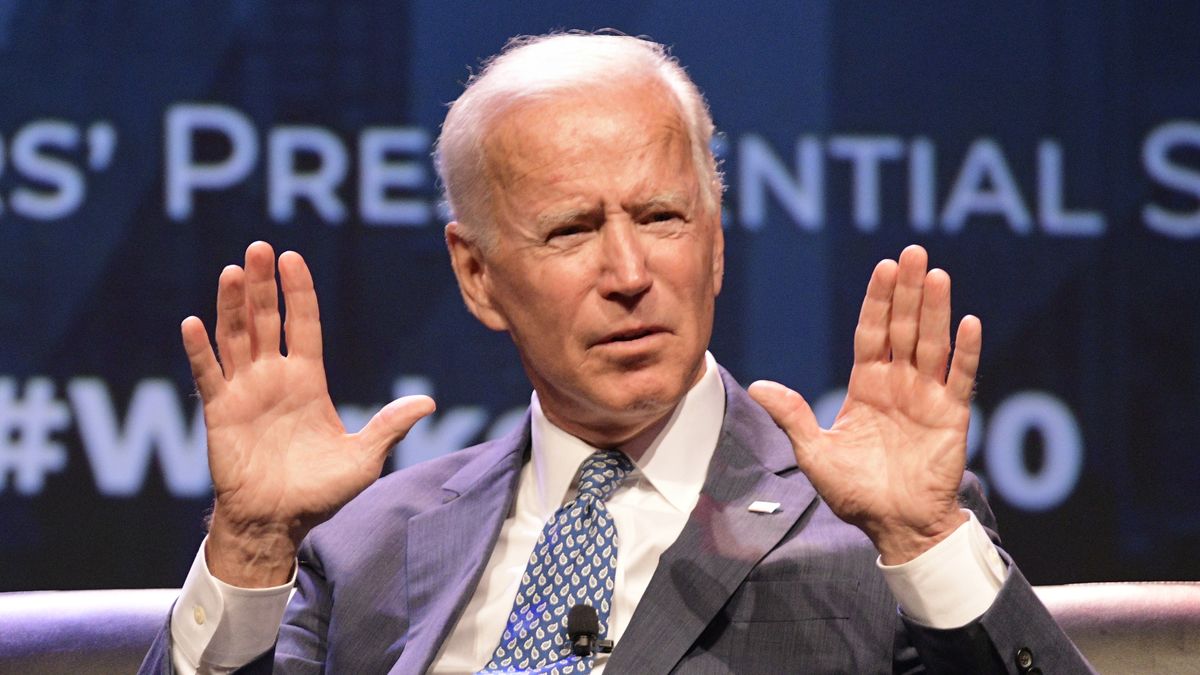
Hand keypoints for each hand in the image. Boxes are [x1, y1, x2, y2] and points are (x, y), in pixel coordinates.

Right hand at [182, 241, 434, 585]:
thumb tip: (428, 403)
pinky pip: (208, 375)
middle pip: (265, 320)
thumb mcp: (364, 459)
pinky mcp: (220, 413)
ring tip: (230, 271)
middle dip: (261, 285)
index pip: (302, 325)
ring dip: (230, 306)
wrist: (279, 523)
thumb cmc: (321, 493)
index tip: (292, 258)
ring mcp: (245, 392)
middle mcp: (274, 378)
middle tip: (258, 248)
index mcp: (307, 381)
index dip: (297, 292)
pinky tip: (192, 323)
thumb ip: (389, 426)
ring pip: (235, 338)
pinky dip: (199, 350)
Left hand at [749, 245, 980, 563]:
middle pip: (903, 327)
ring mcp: (926, 397)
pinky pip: (960, 378)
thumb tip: (758, 386)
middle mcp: (898, 384)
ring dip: (936, 310)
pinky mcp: (951, 416)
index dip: (878, 301)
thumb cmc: (855, 493)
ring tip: (938, 275)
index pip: (872, 332)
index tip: (884, 267)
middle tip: (914, 253)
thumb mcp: (815, 453)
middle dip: (908, 291)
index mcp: (867, 386)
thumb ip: (793, 416)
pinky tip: (968, 322)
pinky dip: (966, 351)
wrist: (895, 527)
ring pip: (932, 343)